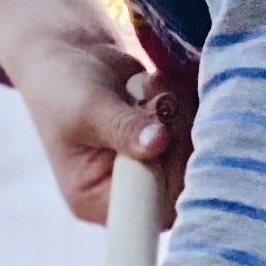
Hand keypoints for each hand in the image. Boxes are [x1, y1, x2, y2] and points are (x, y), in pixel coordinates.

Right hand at [0, 0, 192, 221]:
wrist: (73, 53)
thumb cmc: (64, 84)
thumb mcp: (89, 107)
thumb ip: (124, 128)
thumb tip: (158, 144)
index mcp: (96, 200)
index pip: (148, 212)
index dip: (167, 178)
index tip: (159, 135)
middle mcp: (128, 193)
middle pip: (181, 184)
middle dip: (175, 136)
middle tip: (153, 100)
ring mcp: (153, 169)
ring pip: (196, 156)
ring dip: (181, 115)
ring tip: (148, 88)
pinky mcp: (171, 146)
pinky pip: (201, 135)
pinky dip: (188, 106)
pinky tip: (161, 89)